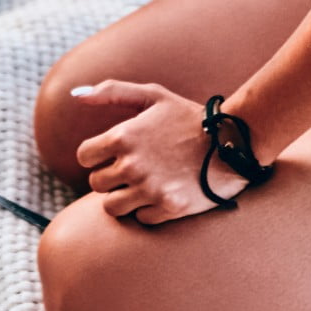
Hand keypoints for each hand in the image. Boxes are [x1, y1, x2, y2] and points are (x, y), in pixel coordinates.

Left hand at [71, 81, 245, 223]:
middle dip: (110, 177)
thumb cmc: (190, 117)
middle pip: (97, 183)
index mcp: (123, 137)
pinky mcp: (170, 208)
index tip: (111, 155)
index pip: (84, 157)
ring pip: (112, 206)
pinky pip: (141, 219)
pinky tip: (162, 195)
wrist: (234, 142)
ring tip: (141, 186)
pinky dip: (147, 211)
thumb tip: (76, 95)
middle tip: (130, 171)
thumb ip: (112, 91)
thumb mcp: (152, 95)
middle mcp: (132, 165)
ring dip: (123, 198)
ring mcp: (150, 189)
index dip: (95, 156)